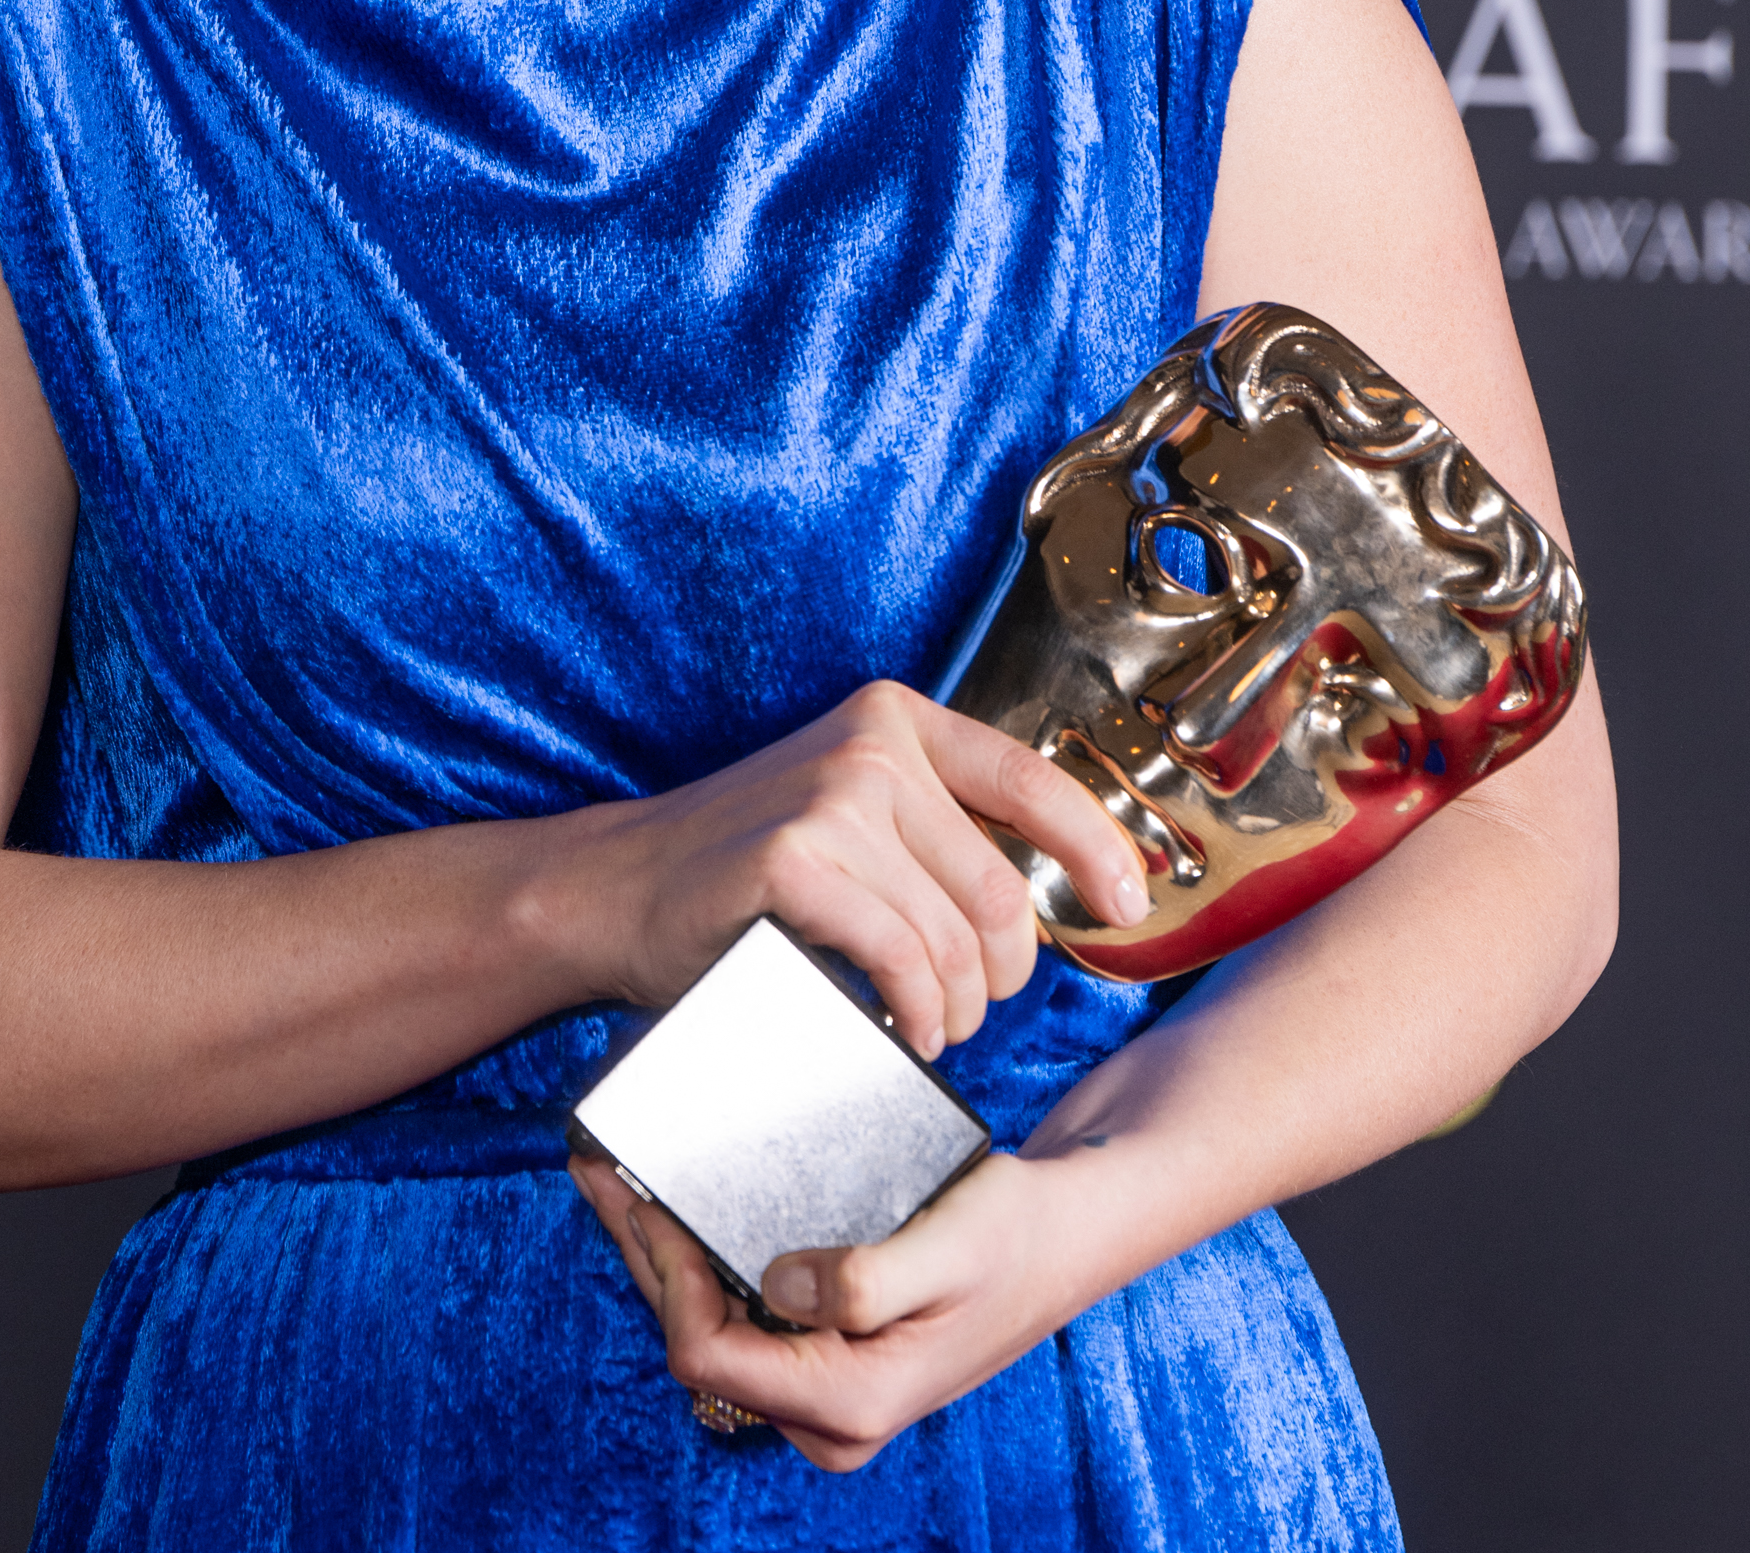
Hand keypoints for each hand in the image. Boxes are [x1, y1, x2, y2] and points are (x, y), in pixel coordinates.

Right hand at [563, 681, 1147, 1054]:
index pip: (1032, 781)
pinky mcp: (796, 858)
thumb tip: (1052, 889)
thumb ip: (938, 830)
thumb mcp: (852, 817)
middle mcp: (872, 745)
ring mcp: (833, 796)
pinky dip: (914, 1010)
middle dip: (1002, 975)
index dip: (1097, 848)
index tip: (1128, 904)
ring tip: (928, 1027)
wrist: (622, 890)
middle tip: (968, 1011)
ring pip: (956, 936)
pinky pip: (902, 957)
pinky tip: (901, 1027)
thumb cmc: (745, 872)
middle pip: (1001, 889)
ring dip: (954, 1008)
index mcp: (896, 721)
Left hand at [570, 1147, 1089, 1471]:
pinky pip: (738, 1312)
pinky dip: (699, 1257)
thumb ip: (865, 1282)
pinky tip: (675, 1206)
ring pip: (708, 1326)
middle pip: (694, 1341)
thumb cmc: (1009, 1241)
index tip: (649, 1196)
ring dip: (660, 1253)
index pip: (708, 1354)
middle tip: (594, 1167)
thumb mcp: (948, 1250)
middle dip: (642, 1255)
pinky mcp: (823, 1355)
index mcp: (847, 1402)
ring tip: (615, 1176)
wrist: (1059, 1243)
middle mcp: (825, 1414)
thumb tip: (777, 1286)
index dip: (665, 1277)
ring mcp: (821, 1389)